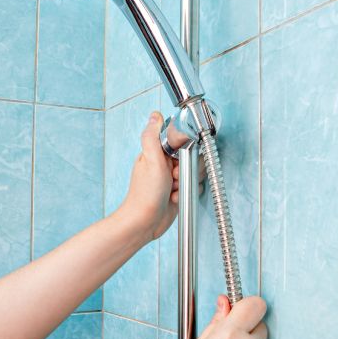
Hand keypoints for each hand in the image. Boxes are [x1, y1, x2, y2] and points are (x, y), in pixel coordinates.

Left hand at [120, 111, 204, 241]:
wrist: (144, 223)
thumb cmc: (144, 195)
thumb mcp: (150, 160)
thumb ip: (152, 136)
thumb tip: (155, 115)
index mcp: (156, 153)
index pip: (180, 140)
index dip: (183, 150)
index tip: (177, 160)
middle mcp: (164, 164)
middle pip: (190, 156)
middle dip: (186, 169)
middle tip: (173, 177)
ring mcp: (171, 178)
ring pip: (193, 172)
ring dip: (185, 183)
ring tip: (172, 189)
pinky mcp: (177, 191)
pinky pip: (192, 187)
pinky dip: (185, 194)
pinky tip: (174, 198)